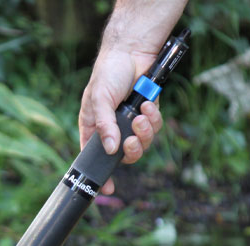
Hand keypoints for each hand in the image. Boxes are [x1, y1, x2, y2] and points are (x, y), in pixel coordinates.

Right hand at [79, 48, 162, 194]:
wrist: (132, 52)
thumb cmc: (107, 74)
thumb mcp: (99, 99)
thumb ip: (104, 125)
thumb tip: (111, 148)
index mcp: (94, 130)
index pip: (95, 158)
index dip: (102, 175)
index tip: (108, 189)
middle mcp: (113, 131)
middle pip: (125, 156)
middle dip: (132, 150)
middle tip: (131, 139)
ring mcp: (131, 125)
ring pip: (143, 144)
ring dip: (144, 132)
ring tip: (141, 114)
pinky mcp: (148, 116)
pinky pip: (155, 128)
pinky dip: (153, 119)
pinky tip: (147, 105)